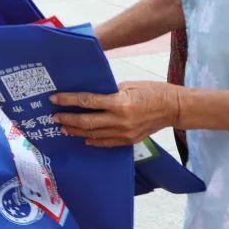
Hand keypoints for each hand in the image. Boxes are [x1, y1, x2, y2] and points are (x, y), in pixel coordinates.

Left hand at [52, 81, 181, 146]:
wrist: (174, 108)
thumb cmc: (151, 91)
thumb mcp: (128, 85)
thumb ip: (108, 92)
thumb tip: (89, 95)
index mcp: (119, 103)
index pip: (87, 101)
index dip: (68, 100)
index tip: (54, 99)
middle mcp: (120, 120)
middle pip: (86, 122)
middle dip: (68, 119)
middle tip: (54, 117)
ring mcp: (124, 133)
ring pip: (93, 134)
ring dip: (76, 131)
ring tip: (63, 127)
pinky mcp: (129, 141)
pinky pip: (106, 143)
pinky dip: (93, 140)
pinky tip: (82, 138)